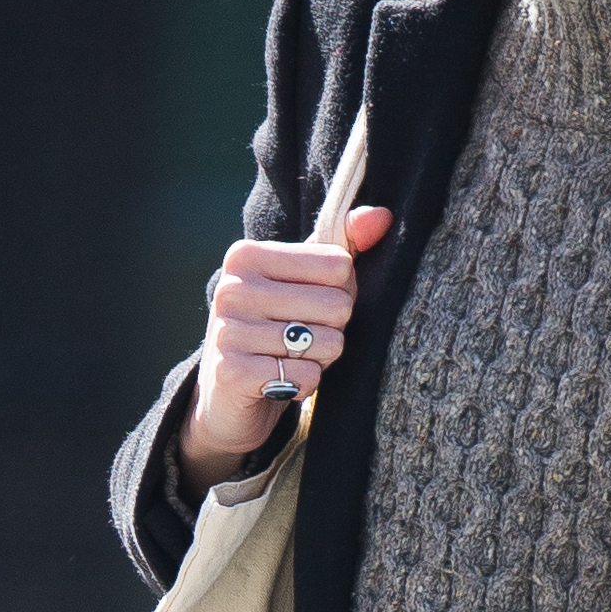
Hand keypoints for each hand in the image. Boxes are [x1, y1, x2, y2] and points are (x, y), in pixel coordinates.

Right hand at [177, 205, 392, 494]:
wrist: (227, 395)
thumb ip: (344, 245)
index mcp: (247, 254)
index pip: (340, 266)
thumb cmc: (276, 328)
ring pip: (326, 343)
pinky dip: (304, 385)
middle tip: (299, 340)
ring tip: (288, 359)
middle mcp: (232, 287)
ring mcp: (228, 330)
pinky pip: (307, 376)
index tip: (306, 306)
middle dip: (331, 330)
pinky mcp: (231, 373)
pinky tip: (279, 383)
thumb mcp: (306, 282)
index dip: (339, 294)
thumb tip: (382, 216)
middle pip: (338, 305)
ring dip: (318, 359)